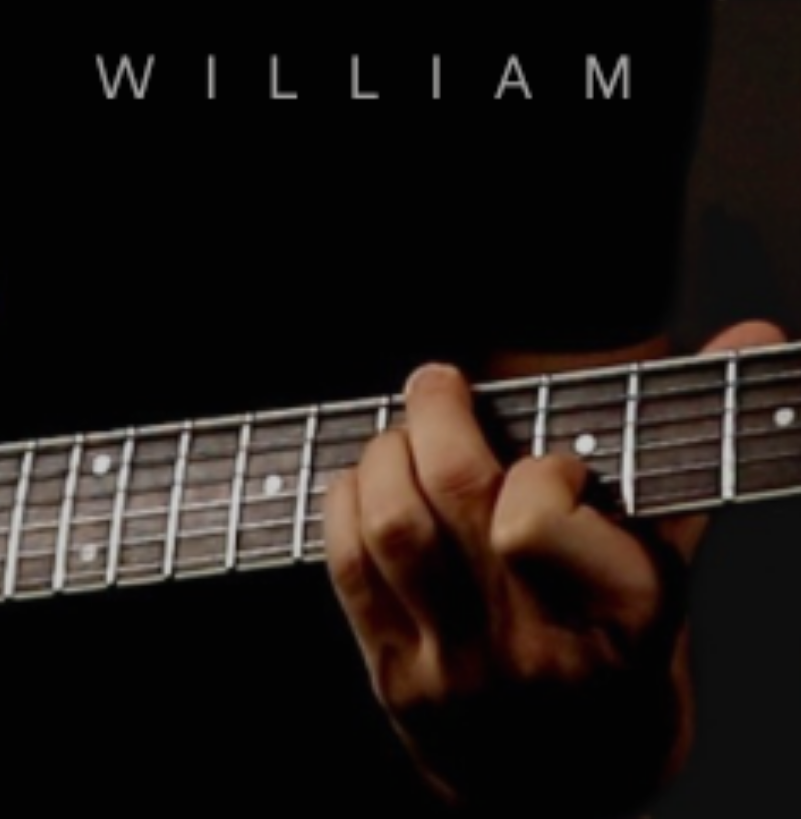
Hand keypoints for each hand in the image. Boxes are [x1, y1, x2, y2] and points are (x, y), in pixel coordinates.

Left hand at [324, 320, 785, 815]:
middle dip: (435, 416)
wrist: (572, 786)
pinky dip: (347, 504)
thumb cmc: (621, 653)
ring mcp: (459, 668)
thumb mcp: (671, 567)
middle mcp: (535, 647)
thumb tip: (755, 330)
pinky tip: (366, 482)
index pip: (538, 520)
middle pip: (453, 500)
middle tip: (439, 382)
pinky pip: (350, 567)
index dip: (538, 470)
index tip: (550, 463)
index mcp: (622, 615)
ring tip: (401, 433)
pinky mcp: (396, 678)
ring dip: (384, 456)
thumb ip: (692, 450)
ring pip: (393, 527)